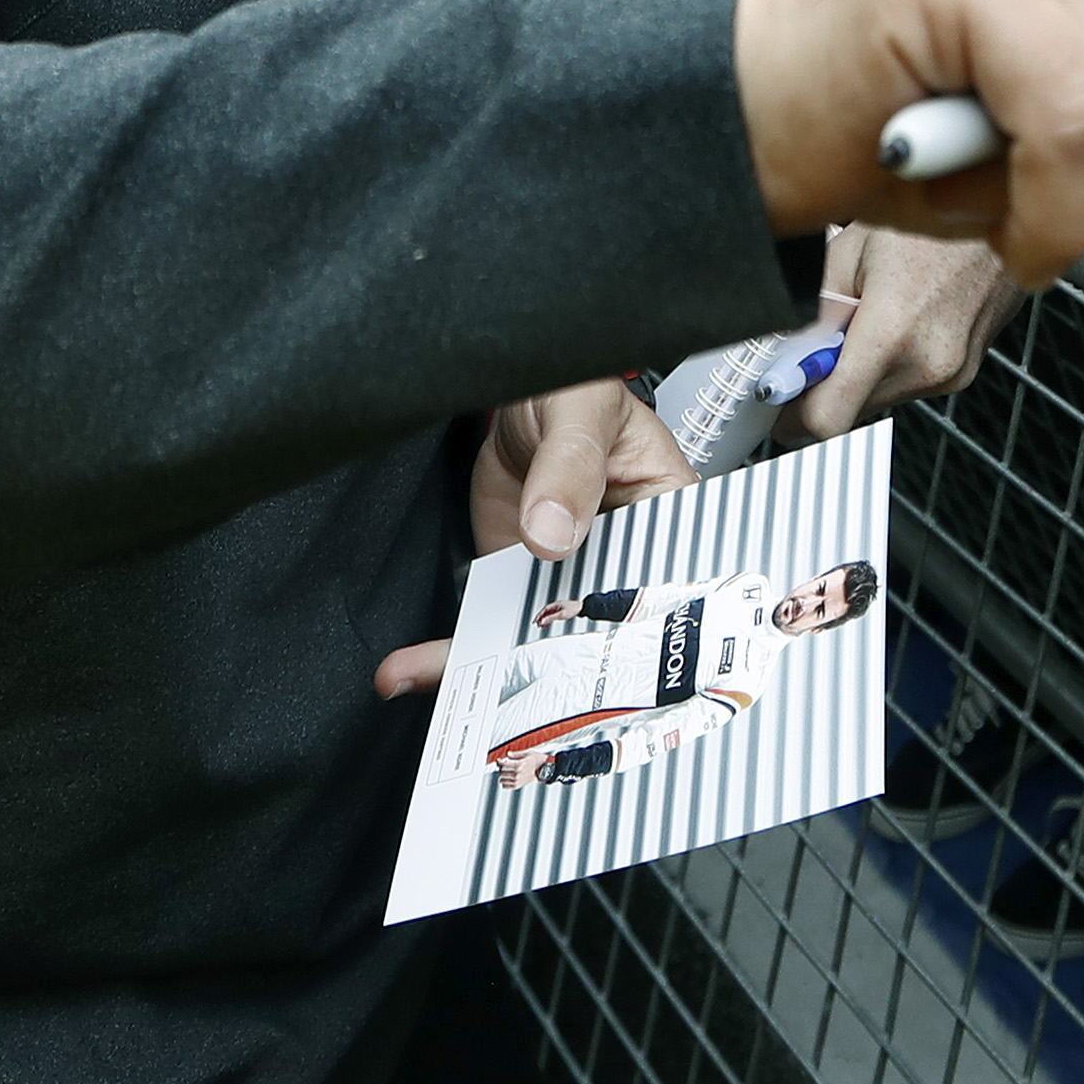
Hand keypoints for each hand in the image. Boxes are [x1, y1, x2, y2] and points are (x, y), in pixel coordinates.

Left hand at [369, 377, 696, 698]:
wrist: (516, 394)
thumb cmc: (572, 387)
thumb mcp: (581, 412)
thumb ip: (570, 467)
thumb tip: (552, 532)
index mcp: (667, 517)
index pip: (667, 589)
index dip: (635, 633)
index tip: (592, 662)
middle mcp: (625, 558)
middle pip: (602, 630)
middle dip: (553, 670)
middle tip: (509, 696)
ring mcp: (569, 574)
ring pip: (541, 637)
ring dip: (490, 666)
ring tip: (443, 685)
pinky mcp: (518, 577)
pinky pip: (493, 622)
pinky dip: (454, 649)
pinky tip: (417, 668)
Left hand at [789, 224, 1027, 439]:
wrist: (1008, 203)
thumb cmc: (936, 214)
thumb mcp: (852, 247)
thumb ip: (815, 311)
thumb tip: (788, 350)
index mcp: (893, 333)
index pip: (826, 419)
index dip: (791, 414)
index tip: (779, 397)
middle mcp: (929, 363)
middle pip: (852, 410)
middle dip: (828, 382)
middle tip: (822, 337)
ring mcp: (955, 370)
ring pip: (882, 397)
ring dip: (864, 370)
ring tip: (873, 312)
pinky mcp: (968, 368)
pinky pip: (911, 381)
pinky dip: (894, 361)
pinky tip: (901, 314)